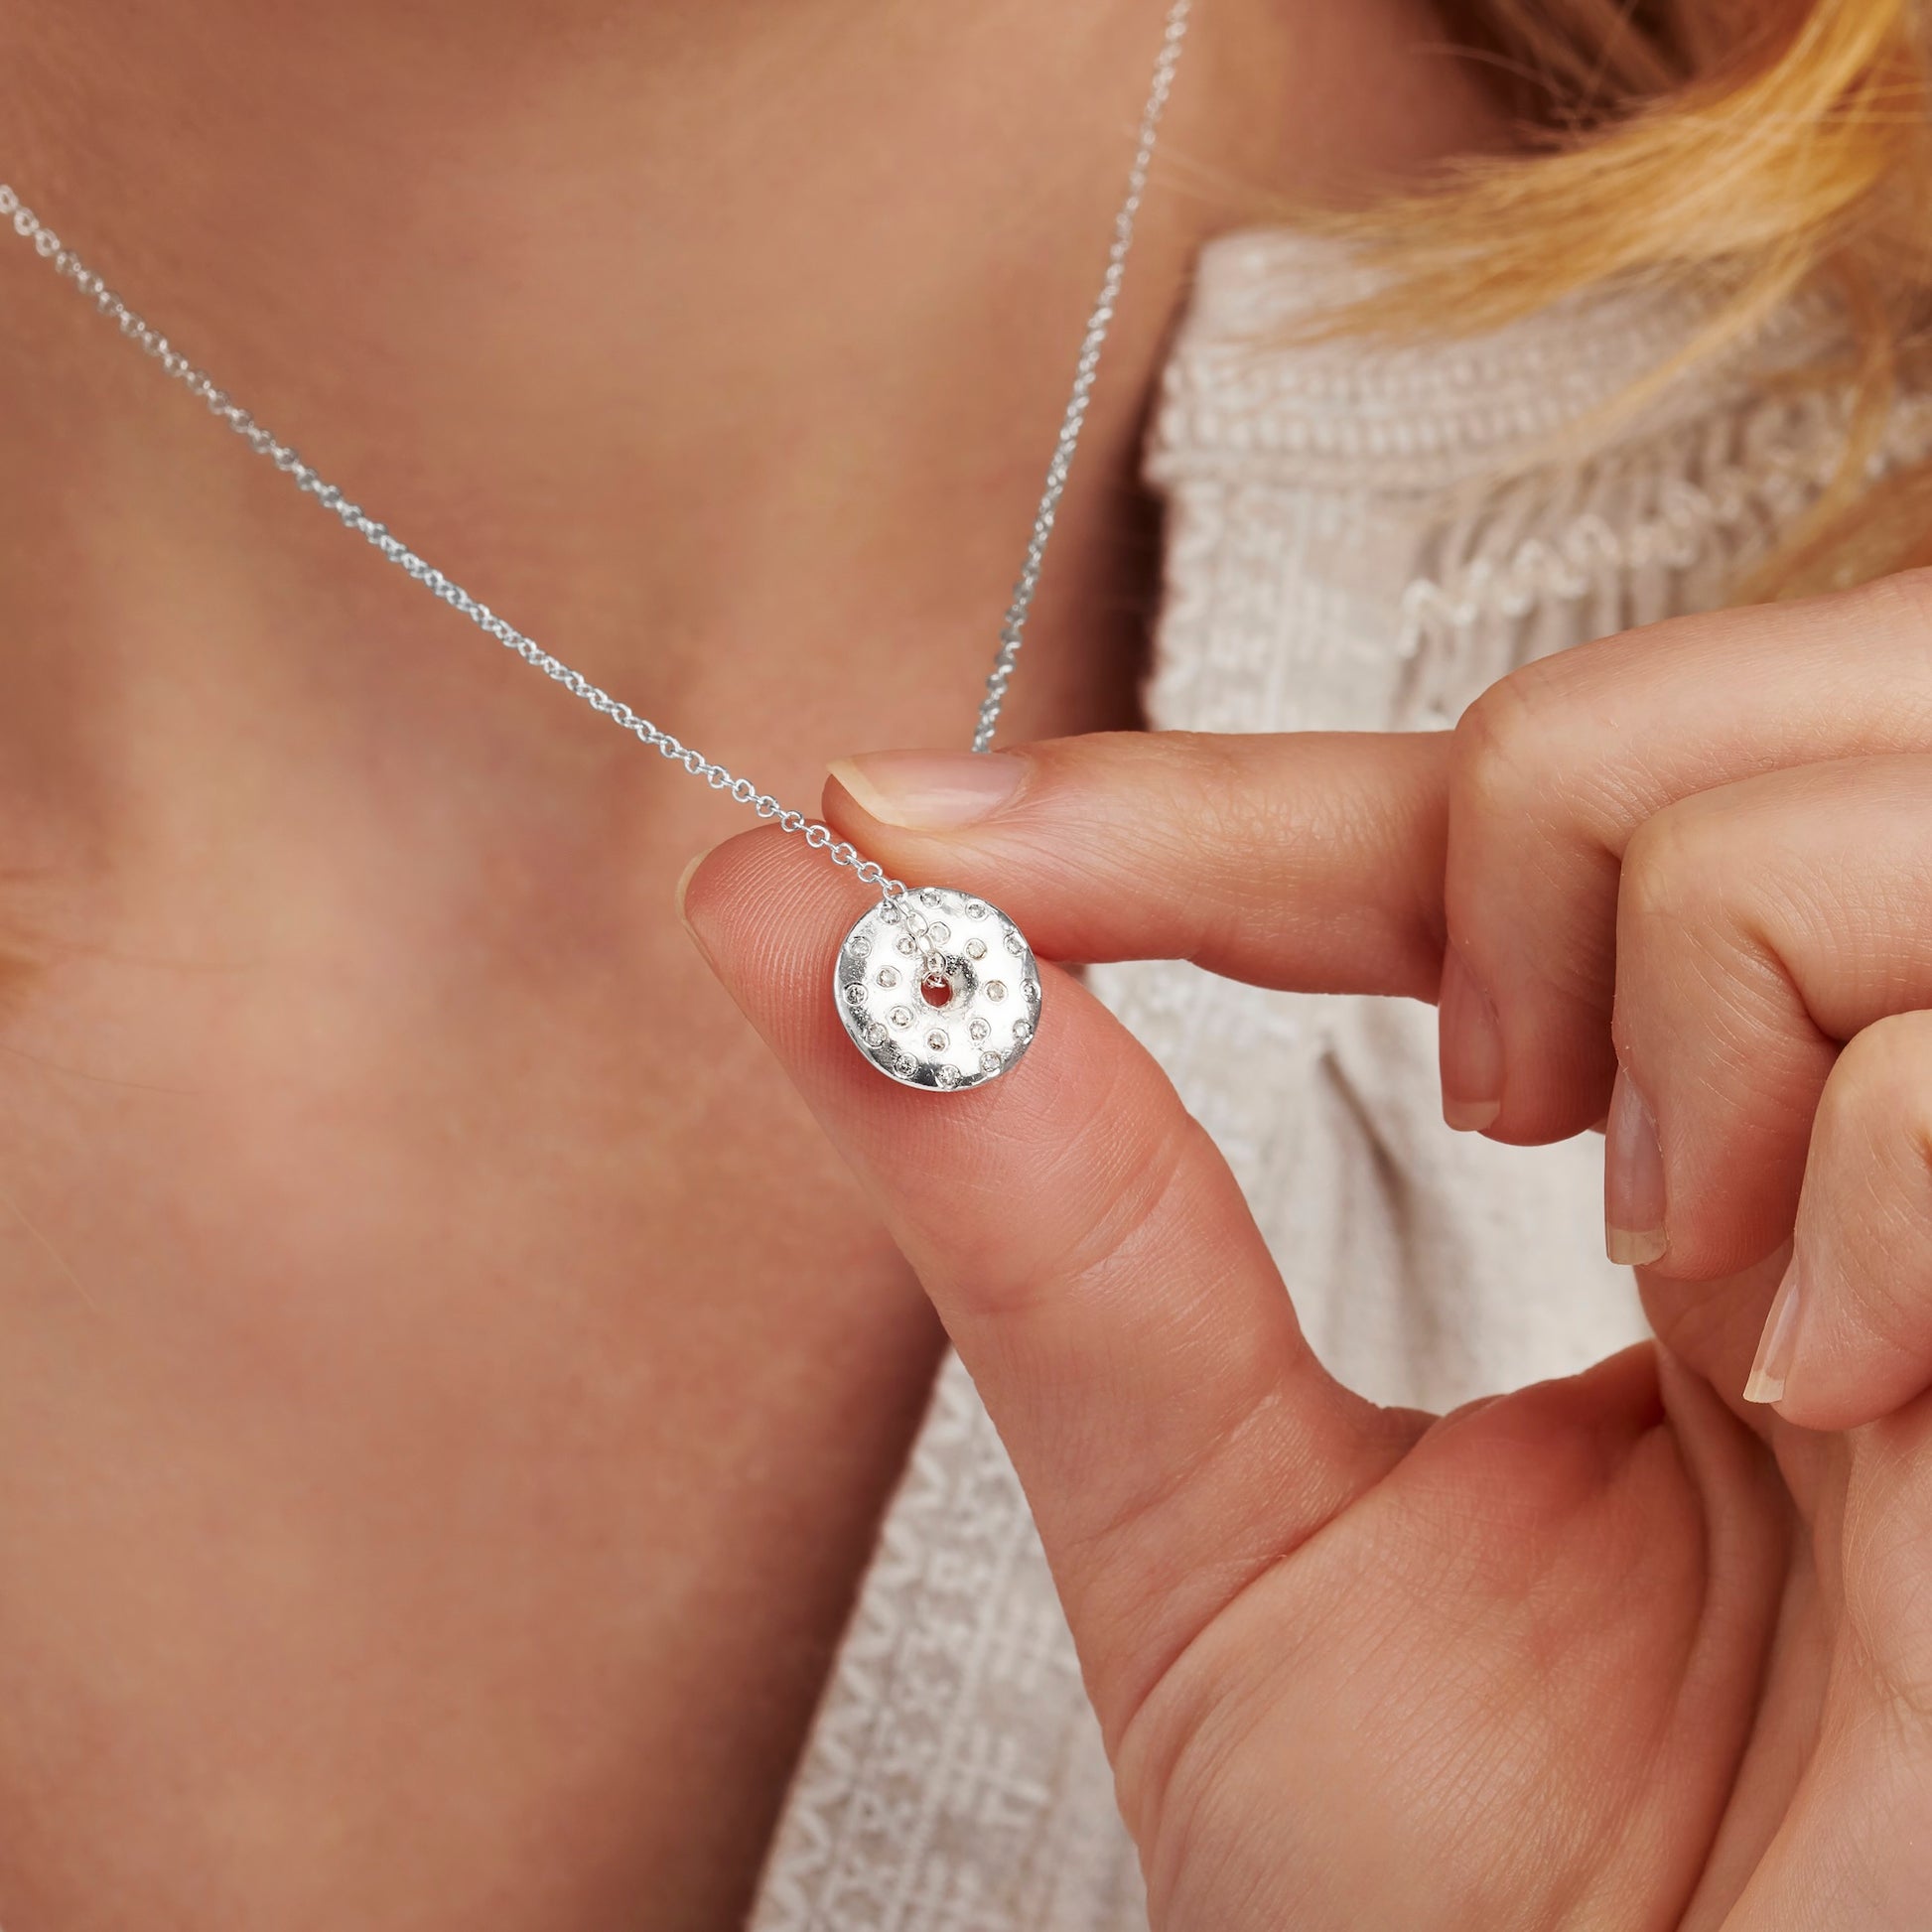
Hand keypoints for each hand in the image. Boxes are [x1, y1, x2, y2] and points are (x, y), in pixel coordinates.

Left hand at [680, 572, 1931, 1928]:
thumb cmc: (1472, 1916)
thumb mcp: (1214, 1512)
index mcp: (1682, 1170)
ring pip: (1848, 800)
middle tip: (1489, 1092)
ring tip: (1667, 1252)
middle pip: (1718, 719)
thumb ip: (1042, 1194)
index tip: (904, 832)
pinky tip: (1820, 1387)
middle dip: (1515, 821)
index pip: (1470, 833)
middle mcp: (1865, 1136)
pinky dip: (1856, 1170)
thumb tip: (778, 915)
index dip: (1204, 797)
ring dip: (1690, 984)